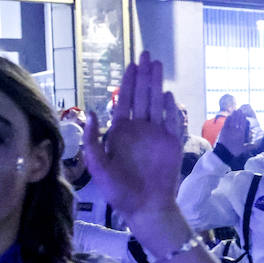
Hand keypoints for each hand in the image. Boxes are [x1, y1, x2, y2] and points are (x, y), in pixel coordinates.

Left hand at [82, 51, 185, 230]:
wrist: (145, 208)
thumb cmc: (119, 191)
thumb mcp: (98, 167)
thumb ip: (93, 141)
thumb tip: (91, 112)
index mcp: (121, 132)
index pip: (124, 101)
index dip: (128, 82)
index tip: (131, 65)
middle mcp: (140, 129)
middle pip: (142, 96)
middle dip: (144, 75)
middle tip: (147, 54)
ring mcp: (157, 134)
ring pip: (157, 103)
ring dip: (157, 84)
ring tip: (157, 65)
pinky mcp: (172, 143)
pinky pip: (173, 121)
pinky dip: (171, 108)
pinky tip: (168, 94)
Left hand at [216, 109, 248, 154]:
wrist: (224, 153)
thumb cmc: (234, 152)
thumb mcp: (243, 149)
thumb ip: (250, 146)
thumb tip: (257, 146)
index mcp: (241, 134)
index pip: (243, 124)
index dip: (243, 118)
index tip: (244, 114)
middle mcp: (236, 131)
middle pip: (238, 121)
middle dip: (239, 115)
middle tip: (240, 110)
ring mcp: (229, 130)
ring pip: (232, 120)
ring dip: (234, 115)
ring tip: (235, 110)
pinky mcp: (223, 131)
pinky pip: (226, 123)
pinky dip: (228, 119)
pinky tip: (229, 116)